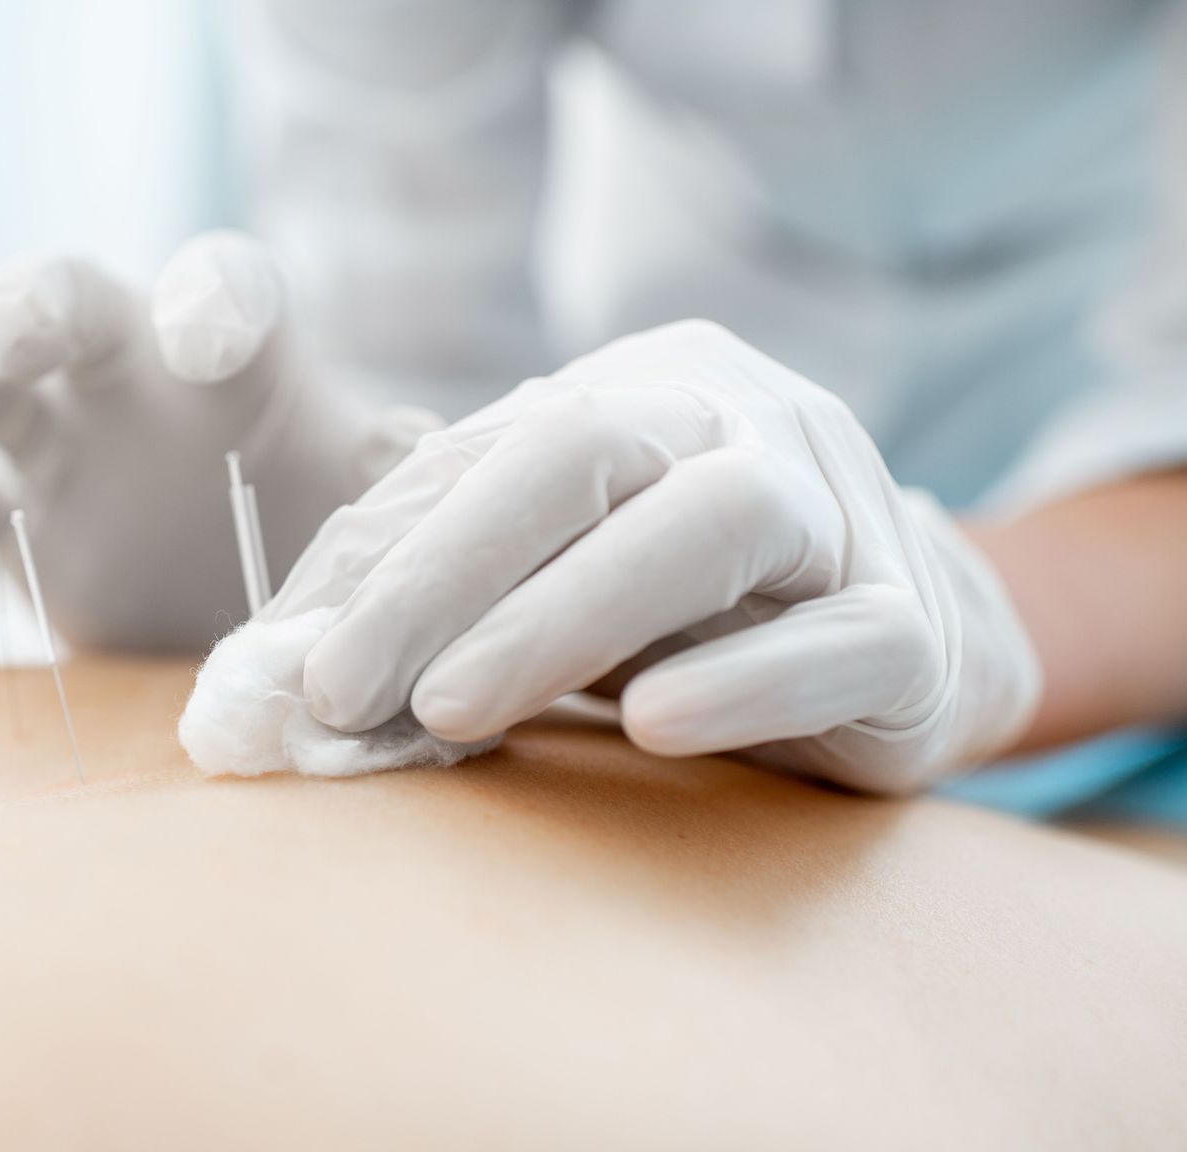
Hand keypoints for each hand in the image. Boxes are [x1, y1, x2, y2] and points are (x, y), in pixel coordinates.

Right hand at [0, 232, 437, 652]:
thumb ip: (391, 476)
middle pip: (80, 309)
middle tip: (16, 331)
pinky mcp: (29, 534)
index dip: (212, 307)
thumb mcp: (379, 514)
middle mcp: (144, 388)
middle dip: (44, 305)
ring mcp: (74, 455)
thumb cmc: (341, 549)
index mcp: (244, 369)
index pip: (221, 296)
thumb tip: (413, 442)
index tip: (206, 346)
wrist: (281, 639)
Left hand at [269, 321, 1042, 792]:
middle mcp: (746, 418)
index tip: (285, 665)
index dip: (380, 556)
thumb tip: (273, 659)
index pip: (491, 453)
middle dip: (447, 571)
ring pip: (716, 521)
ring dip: (569, 614)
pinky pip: (841, 640)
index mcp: (644, 389)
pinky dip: (744, 680)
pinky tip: (655, 727)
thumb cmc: (682, 620)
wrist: (893, 656)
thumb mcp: (549, 587)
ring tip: (452, 707)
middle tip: (343, 691)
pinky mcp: (913, 634)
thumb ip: (434, 592)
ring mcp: (842, 513)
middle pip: (588, 453)